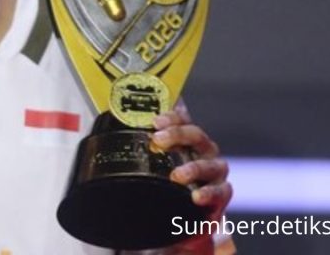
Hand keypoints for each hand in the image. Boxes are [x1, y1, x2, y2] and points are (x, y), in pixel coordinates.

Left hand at [152, 106, 234, 253]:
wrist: (189, 212)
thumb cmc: (170, 181)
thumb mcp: (155, 162)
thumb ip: (143, 147)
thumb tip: (107, 135)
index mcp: (188, 138)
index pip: (182, 119)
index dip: (170, 116)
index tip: (154, 121)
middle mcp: (204, 150)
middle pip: (195, 135)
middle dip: (176, 135)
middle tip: (158, 140)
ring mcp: (215, 170)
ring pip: (208, 164)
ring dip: (193, 168)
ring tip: (177, 176)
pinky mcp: (222, 192)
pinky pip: (220, 191)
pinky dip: (208, 193)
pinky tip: (196, 196)